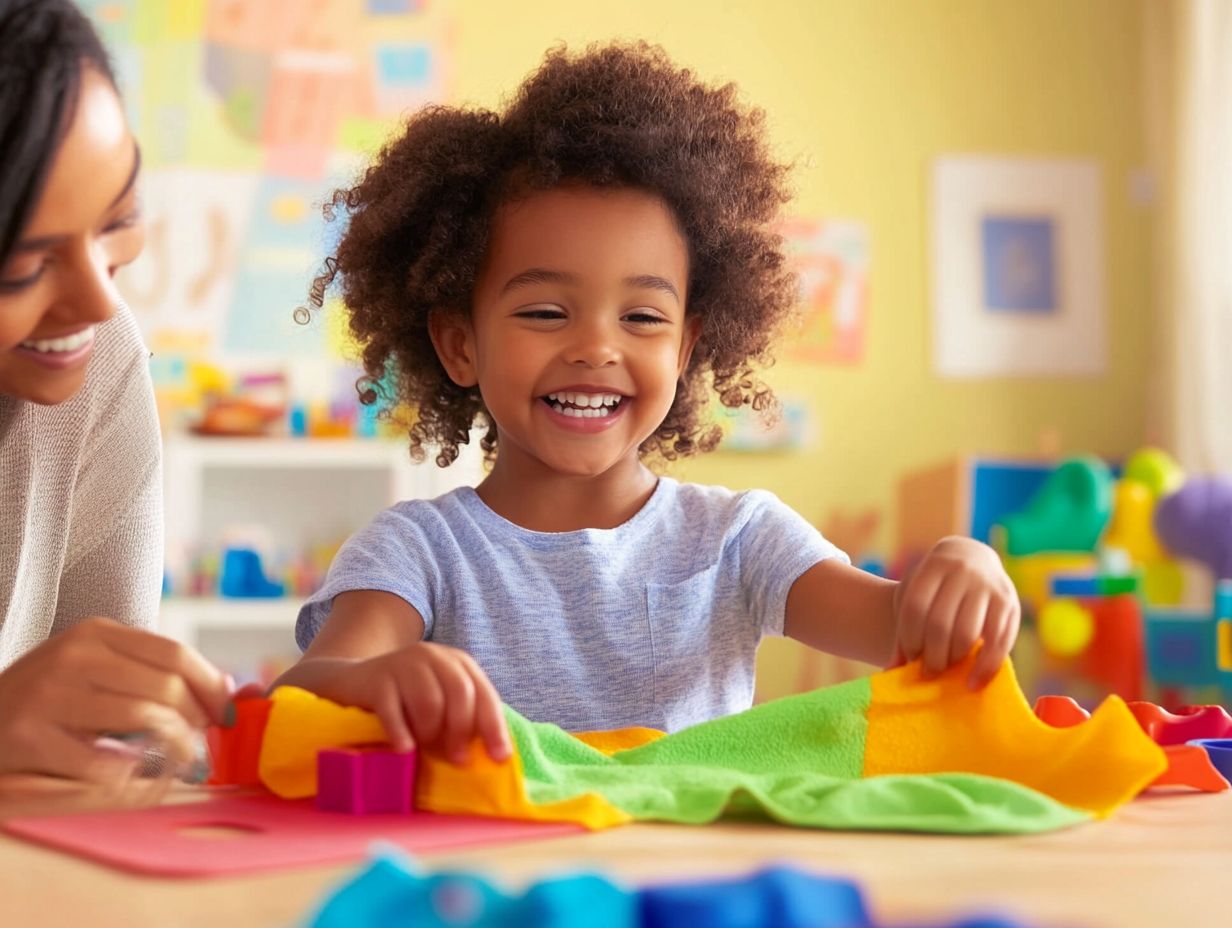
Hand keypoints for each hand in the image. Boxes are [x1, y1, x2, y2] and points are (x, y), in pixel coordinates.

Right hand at [0, 618, 234, 782]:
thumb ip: (150, 673)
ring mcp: (50, 694)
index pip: (174, 654)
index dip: (211, 685)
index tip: (228, 711)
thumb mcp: (92, 669)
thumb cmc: (44, 701)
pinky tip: (133, 775)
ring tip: (182, 761)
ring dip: (175, 746)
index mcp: (96, 633)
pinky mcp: (32, 736)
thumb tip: (228, 689)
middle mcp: (75, 655)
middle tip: (204, 743)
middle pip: (166, 686)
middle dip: (197, 720)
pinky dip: (129, 774)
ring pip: (145, 718)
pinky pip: (104, 762)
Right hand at [332, 642, 510, 764]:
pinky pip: (394, 710)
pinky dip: (401, 733)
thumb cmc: (405, 700)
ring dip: (430, 732)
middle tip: (457, 759)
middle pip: (460, 693)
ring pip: (429, 702)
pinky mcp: (377, 679)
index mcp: (457, 662)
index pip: (485, 693)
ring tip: (423, 746)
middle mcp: (433, 656)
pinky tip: (404, 749)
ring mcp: (403, 664)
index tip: (499, 758)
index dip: (494, 727)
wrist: (351, 683)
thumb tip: (492, 755)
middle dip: (462, 730)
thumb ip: (464, 717)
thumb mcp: (440, 700)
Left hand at [892, 536, 1020, 688]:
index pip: (915, 607)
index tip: (910, 658)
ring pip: (966, 633)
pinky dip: (985, 667)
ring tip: (946, 670)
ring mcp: (987, 587)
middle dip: (931, 655)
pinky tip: (973, 683)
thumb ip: (903, 628)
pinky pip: (998, 642)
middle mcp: (962, 572)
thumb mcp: (914, 594)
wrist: (972, 558)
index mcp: (933, 567)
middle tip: (928, 671)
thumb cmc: (935, 586)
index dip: (909, 638)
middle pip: (940, 623)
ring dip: (954, 659)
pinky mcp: (1009, 603)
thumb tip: (892, 669)